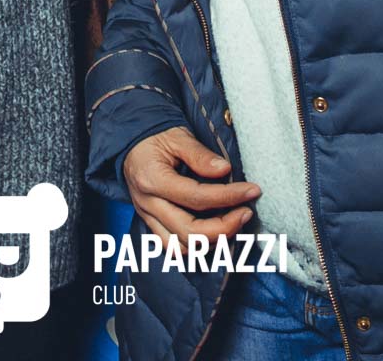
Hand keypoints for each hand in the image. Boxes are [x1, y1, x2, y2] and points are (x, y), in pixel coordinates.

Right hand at [122, 126, 260, 245]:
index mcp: (153, 179)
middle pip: (189, 231)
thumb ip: (200, 154)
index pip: (196, 197)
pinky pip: (173, 247)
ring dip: (212, 240)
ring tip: (233, 222)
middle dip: (224, 226)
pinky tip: (214, 232)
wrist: (130, 140)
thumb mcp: (177, 136)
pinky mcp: (150, 223)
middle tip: (246, 212)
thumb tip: (225, 170)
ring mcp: (147, 216)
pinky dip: (195, 245)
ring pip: (182, 246)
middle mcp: (148, 203)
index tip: (252, 190)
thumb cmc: (155, 136)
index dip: (228, 196)